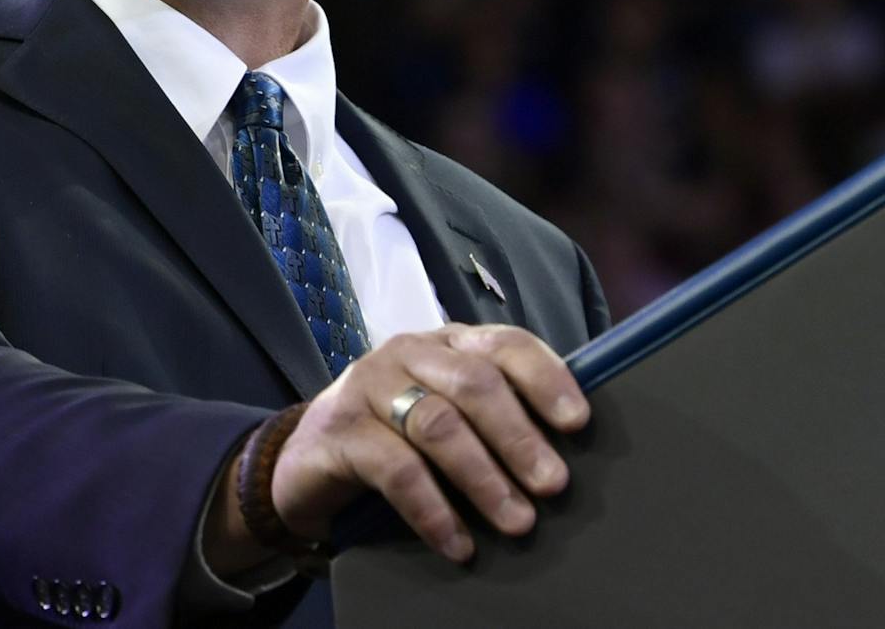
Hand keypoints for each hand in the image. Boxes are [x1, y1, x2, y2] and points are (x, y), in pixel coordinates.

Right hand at [270, 323, 588, 561]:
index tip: (578, 422)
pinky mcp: (339, 429)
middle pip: (472, 382)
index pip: (503, 343)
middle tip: (552, 484)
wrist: (306, 459)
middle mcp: (408, 353)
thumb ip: (493, 415)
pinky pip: (394, 468)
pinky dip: (433, 509)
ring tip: (517, 521)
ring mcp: (368, 385)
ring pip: (436, 423)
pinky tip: (457, 542)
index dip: (545, 378)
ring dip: (483, 476)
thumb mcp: (444, 413)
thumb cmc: (395, 436)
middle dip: (518, 435)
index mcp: (446, 343)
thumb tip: (568, 452)